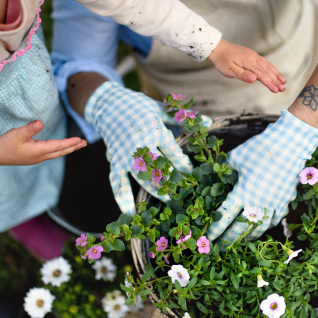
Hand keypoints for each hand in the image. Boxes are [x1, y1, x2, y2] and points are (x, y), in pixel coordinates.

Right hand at [0, 120, 86, 165]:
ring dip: (68, 149)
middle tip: (85, 143)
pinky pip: (51, 154)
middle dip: (73, 147)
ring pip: (57, 153)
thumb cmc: (5, 144)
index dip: (70, 142)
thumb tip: (40, 123)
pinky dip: (60, 150)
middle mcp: (40, 156)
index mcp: (39, 151)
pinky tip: (61, 148)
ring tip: (77, 145)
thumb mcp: (17, 133)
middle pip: (61, 151)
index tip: (80, 140)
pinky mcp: (34, 157)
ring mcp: (37, 158)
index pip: (58, 146)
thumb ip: (29, 128)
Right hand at [85, 81, 211, 214]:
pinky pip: (117, 181)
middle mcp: (140, 143)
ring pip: (141, 176)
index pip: (171, 150)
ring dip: (154, 190)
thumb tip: (208, 122)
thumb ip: (183, 118)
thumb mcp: (161, 109)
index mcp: (154, 129)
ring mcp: (126, 154)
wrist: (109, 106)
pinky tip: (130, 212)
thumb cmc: (139, 107)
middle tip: (183, 192)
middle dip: (171, 180)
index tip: (192, 174)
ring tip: (168, 201)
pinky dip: (122, 197)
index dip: (182, 164)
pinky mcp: (115, 161)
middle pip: (157, 166)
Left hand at [206, 110, 317, 242]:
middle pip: (240, 228)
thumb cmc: (259, 149)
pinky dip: (267, 226)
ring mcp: (273, 204)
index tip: (208, 238)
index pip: (224, 216)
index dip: (215, 229)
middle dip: (229, 239)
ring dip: (248, 236)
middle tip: (221, 247)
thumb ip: (226, 169)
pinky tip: (262, 229)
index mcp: (242, 192)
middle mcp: (257, 202)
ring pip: (259, 228)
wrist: (288, 146)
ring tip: (241, 242)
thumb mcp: (235, 157)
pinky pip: (275, 219)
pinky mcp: (284, 201)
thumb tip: (221, 175)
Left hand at [207, 38, 285, 92]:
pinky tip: (274, 72)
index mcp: (248, 62)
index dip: (269, 83)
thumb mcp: (230, 70)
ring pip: (268, 66)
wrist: (218, 48)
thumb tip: (254, 79)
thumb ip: (242, 75)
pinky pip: (265, 63)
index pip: (262, 74)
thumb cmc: (222, 60)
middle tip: (283, 89)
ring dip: (276, 74)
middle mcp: (254, 57)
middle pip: (268, 70)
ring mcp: (254, 55)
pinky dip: (272, 68)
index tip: (275, 90)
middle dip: (276, 80)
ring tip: (283, 82)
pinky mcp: (253, 55)